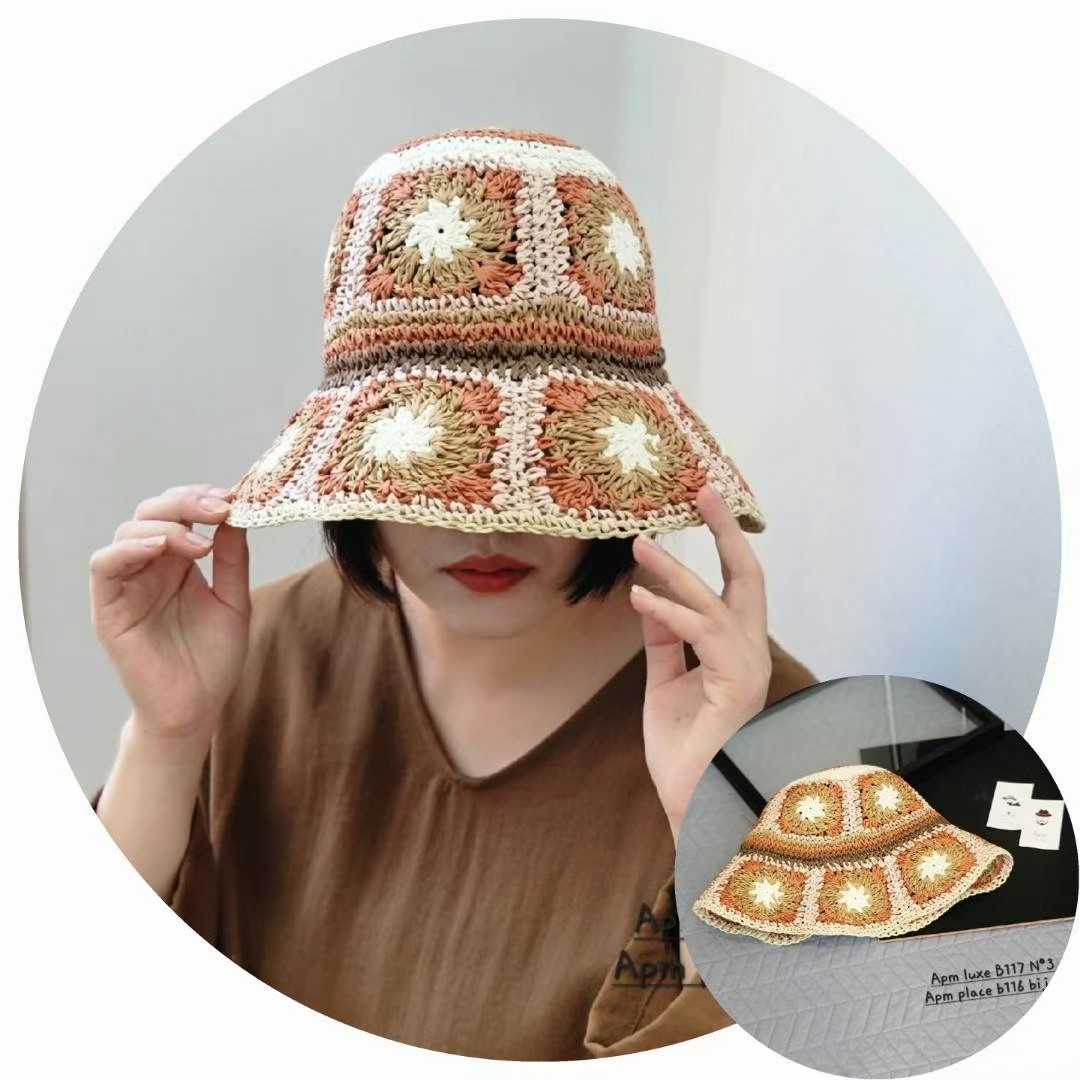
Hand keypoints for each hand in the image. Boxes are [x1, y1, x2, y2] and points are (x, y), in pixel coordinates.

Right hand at [89, 483, 250, 746]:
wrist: (196, 708)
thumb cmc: (213, 659)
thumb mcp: (234, 600)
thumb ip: (232, 558)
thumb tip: (236, 514)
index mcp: (179, 561)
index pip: (181, 512)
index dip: (203, 498)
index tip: (233, 497)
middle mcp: (150, 566)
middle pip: (153, 512)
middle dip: (187, 503)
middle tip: (219, 508)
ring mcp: (127, 584)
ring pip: (129, 531)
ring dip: (165, 526)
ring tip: (200, 543)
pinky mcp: (108, 607)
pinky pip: (105, 565)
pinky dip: (129, 549)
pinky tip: (159, 549)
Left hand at [630, 484, 771, 843]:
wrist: (692, 804)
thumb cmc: (685, 750)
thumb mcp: (665, 682)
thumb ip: (665, 641)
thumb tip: (650, 598)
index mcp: (737, 651)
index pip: (733, 587)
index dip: (721, 546)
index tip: (699, 506)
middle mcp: (750, 653)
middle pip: (748, 578)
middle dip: (727, 532)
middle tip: (705, 489)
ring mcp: (748, 669)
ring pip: (718, 601)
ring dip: (677, 569)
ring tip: (640, 543)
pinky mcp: (735, 687)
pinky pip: (703, 636)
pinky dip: (670, 612)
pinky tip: (640, 596)